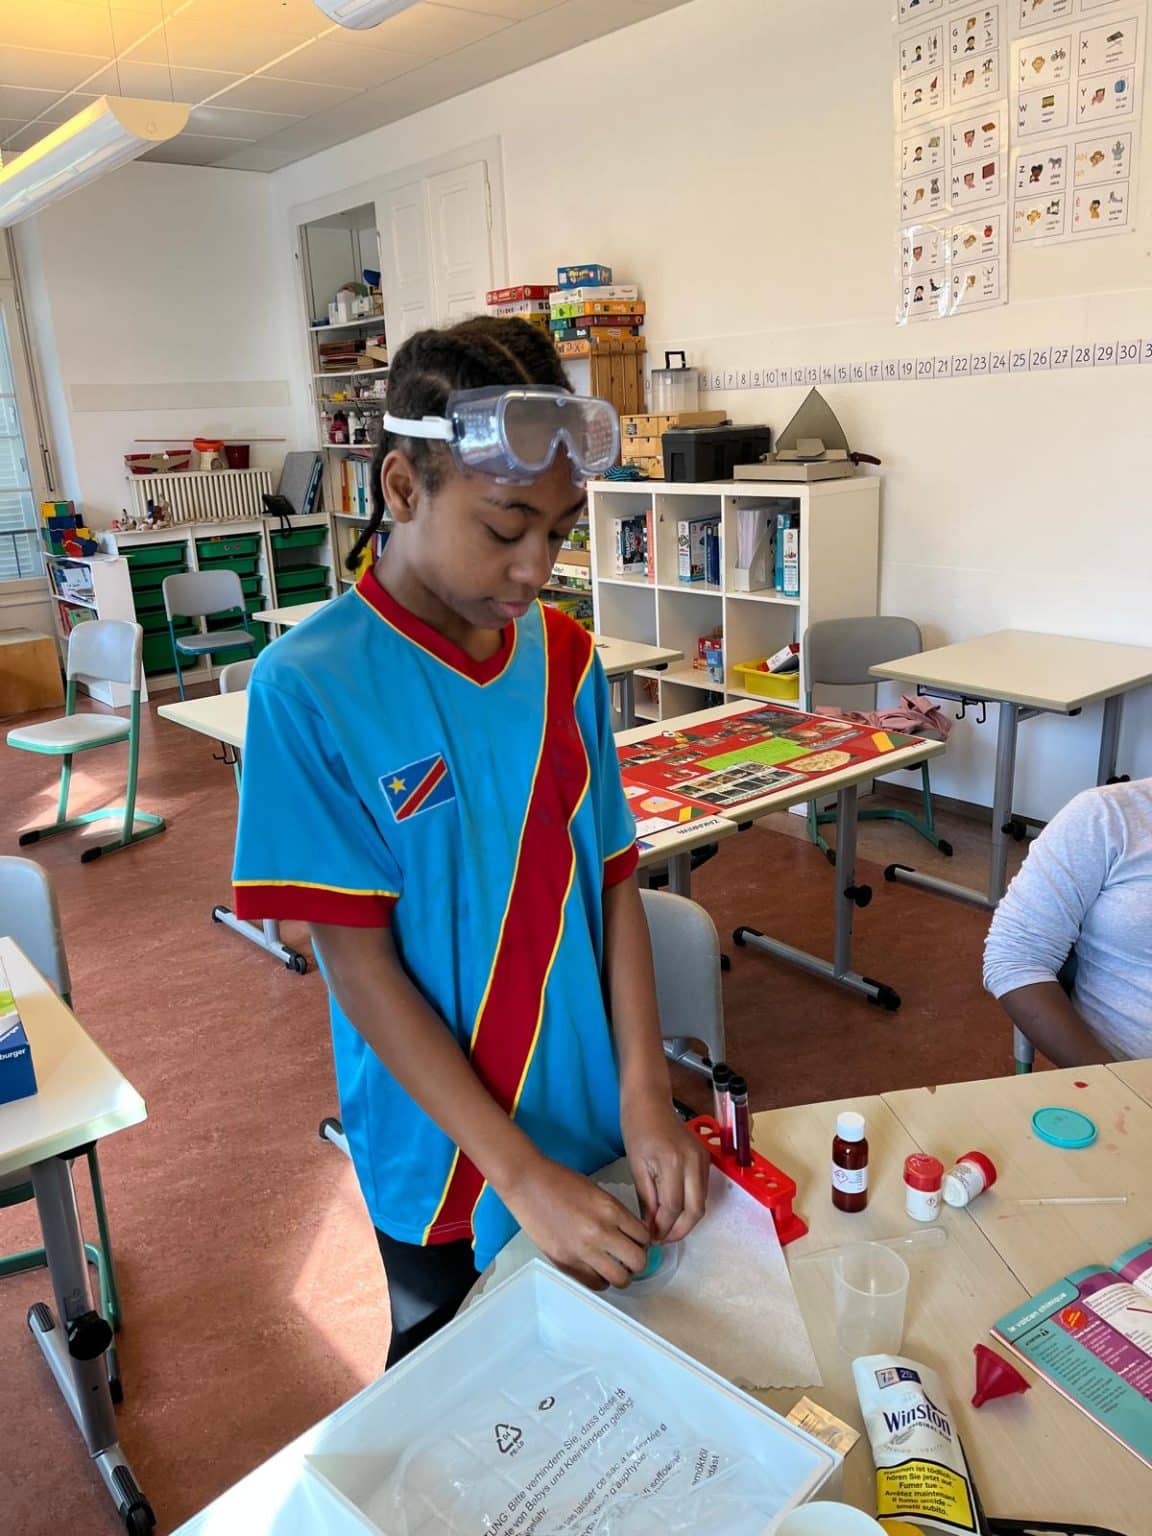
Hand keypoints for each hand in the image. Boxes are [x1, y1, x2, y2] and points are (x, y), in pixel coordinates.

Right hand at [501, 1154, 650, 1290]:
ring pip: (620, 1279)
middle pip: (638, 1261)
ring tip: (613, 1267)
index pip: (643, 1236)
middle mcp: (600, 1231)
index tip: (638, 1242)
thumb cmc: (559, 1181)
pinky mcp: (565, 1262)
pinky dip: (600, 1280)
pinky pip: (594, 1284)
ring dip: (621, 1275)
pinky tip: (596, 1271)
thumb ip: (614, 1213)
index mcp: (610, 1209)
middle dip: (637, 1261)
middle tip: (629, 1258)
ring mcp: (582, 1250)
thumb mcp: (597, 1191)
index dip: (643, 1241)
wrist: (528, 1184)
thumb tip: (629, 1234)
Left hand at [622, 1093, 709, 1243]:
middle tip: (662, 1240)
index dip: (662, 1227)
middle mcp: (694, 1162)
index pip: (673, 1207)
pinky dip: (691, 1205)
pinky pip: (702, 1190)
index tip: (651, 1238)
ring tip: (666, 1229)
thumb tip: (652, 1226)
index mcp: (673, 1163)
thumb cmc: (637, 1128)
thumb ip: (647, 1198)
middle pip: (695, 1210)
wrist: (650, 1101)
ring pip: (702, 1203)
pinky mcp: (706, 1158)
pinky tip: (675, 1211)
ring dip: (686, 1221)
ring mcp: (703, 1160)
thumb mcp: (636, 1166)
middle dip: (680, 1230)